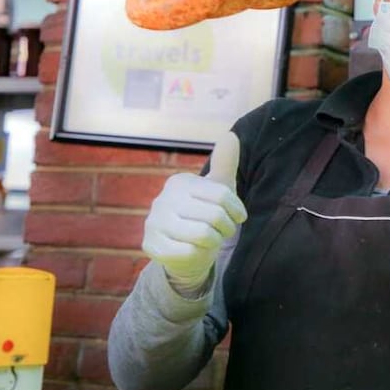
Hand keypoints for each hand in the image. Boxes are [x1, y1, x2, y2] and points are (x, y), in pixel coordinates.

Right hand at [142, 132, 246, 290]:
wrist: (185, 250)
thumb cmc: (205, 215)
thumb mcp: (219, 189)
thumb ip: (225, 163)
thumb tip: (230, 135)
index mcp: (179, 182)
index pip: (222, 195)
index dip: (237, 211)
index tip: (238, 217)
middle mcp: (162, 199)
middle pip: (215, 215)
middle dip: (227, 228)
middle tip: (224, 231)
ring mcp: (153, 222)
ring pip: (203, 235)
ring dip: (215, 241)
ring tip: (211, 239)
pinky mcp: (150, 246)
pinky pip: (189, 252)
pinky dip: (199, 254)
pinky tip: (194, 250)